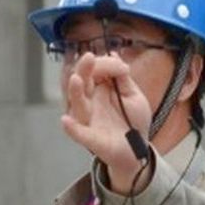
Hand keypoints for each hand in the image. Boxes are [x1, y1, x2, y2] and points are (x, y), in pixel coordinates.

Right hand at [60, 53, 151, 192]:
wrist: (138, 149)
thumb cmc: (133, 121)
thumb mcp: (132, 94)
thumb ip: (122, 77)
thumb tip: (113, 55)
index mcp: (98, 90)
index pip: (92, 71)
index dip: (101, 64)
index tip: (120, 65)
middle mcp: (89, 103)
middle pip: (81, 83)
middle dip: (83, 69)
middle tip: (89, 57)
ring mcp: (89, 120)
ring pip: (77, 105)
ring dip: (74, 92)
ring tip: (76, 79)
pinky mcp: (91, 139)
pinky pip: (79, 134)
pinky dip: (72, 129)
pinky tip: (66, 121)